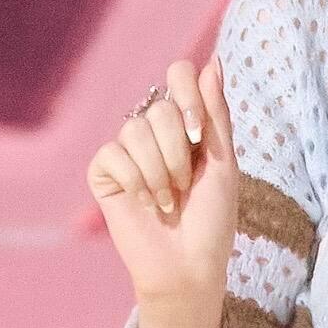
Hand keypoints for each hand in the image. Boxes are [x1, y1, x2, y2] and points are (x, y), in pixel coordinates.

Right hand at [86, 54, 238, 304]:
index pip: (179, 76)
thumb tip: (213, 61)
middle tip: (187, 184)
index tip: (199, 134)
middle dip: (179, 151)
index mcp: (188, 124)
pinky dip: (136, 181)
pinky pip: (112, 154)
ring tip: (168, 199)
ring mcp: (128, 151)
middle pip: (160, 108)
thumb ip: (215, 114)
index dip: (187, 96)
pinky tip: (146, 204)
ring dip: (160, 171)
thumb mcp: (222, 162)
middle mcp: (156, 132)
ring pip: (134, 130)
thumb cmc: (213, 219)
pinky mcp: (104, 173)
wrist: (189, 265)